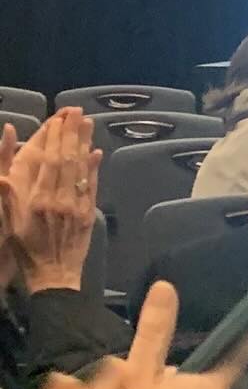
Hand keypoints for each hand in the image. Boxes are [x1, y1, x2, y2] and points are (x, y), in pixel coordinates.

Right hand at [0, 111, 101, 293]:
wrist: (52, 277)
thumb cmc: (24, 249)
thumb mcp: (7, 221)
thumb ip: (6, 194)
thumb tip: (4, 173)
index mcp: (37, 200)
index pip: (48, 161)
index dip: (54, 138)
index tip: (58, 119)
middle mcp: (59, 199)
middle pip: (67, 159)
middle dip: (72, 133)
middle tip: (76, 112)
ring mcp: (77, 206)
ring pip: (81, 169)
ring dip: (85, 144)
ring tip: (88, 123)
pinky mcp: (89, 213)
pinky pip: (92, 186)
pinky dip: (94, 168)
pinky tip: (96, 153)